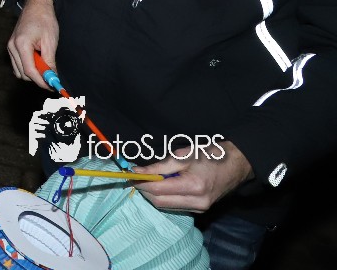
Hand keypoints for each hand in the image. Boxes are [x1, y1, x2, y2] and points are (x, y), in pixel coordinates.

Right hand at [7, 0, 57, 88]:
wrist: (36, 6)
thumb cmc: (44, 20)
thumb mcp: (50, 41)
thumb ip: (49, 61)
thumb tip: (52, 78)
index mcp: (21, 44)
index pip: (29, 70)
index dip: (41, 81)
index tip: (52, 87)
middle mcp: (12, 47)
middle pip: (23, 73)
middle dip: (37, 78)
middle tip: (52, 77)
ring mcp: (10, 47)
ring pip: (19, 71)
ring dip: (32, 74)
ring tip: (44, 65)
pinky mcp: (11, 47)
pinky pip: (17, 65)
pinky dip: (27, 68)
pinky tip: (37, 62)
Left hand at [137, 140, 253, 212]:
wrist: (236, 164)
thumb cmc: (210, 155)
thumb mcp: (182, 155)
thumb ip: (159, 166)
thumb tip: (136, 172)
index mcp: (194, 187)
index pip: (158, 190)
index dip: (141, 183)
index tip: (129, 175)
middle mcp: (197, 202)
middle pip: (160, 202)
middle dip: (144, 190)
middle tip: (136, 177)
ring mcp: (200, 209)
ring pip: (166, 206)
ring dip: (153, 195)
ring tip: (148, 180)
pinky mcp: (200, 210)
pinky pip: (175, 206)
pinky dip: (164, 197)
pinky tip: (162, 185)